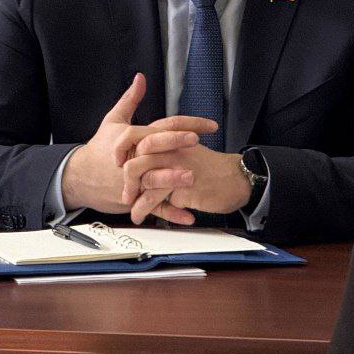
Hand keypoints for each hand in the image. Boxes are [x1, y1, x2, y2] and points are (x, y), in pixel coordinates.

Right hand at [61, 74, 216, 213]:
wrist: (80, 177)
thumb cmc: (100, 149)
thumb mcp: (113, 120)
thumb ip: (130, 99)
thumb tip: (140, 78)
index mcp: (133, 137)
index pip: (163, 126)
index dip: (188, 124)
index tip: (208, 125)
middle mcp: (134, 157)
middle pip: (156, 149)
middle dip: (176, 144)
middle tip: (196, 141)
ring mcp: (133, 180)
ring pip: (152, 179)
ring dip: (172, 179)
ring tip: (191, 177)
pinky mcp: (133, 198)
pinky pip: (153, 207)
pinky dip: (170, 213)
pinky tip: (188, 215)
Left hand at [121, 133, 250, 224]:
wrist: (236, 180)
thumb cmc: (211, 169)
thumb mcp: (186, 153)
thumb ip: (166, 154)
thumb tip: (144, 166)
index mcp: (171, 138)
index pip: (138, 138)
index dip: (123, 150)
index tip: (117, 163)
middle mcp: (172, 149)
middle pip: (137, 160)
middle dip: (126, 180)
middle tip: (125, 193)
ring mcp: (177, 167)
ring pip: (145, 181)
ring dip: (135, 199)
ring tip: (132, 211)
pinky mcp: (182, 186)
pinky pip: (157, 198)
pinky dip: (145, 209)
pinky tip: (142, 215)